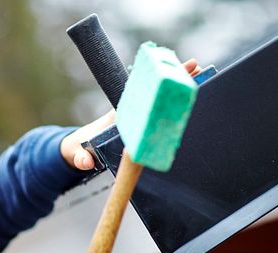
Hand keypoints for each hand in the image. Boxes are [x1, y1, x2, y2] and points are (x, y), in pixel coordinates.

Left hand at [60, 58, 202, 170]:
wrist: (77, 149)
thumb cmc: (78, 149)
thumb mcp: (77, 155)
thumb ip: (81, 158)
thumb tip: (85, 161)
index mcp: (116, 116)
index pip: (137, 95)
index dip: (151, 83)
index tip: (165, 71)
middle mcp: (128, 113)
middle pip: (153, 93)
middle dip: (171, 79)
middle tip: (194, 65)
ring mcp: (135, 120)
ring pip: (159, 102)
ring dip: (176, 91)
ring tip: (200, 76)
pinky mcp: (139, 127)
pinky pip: (159, 115)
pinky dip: (174, 107)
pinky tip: (190, 101)